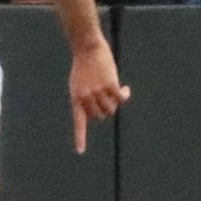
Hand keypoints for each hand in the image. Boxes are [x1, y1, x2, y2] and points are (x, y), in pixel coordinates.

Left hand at [68, 39, 129, 154]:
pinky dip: (125, 95)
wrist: (86, 48)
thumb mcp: (78, 83)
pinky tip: (125, 89)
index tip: (80, 152)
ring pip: (111, 108)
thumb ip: (86, 98)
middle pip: (101, 115)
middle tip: (106, 97)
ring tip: (113, 90)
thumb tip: (99, 112)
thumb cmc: (82, 65)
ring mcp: (98, 92)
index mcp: (76, 98)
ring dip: (114, 102)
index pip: (78, 123)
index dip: (80, 138)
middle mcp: (86, 98)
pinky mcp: (110, 85)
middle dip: (106, 109)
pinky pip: (121, 98)